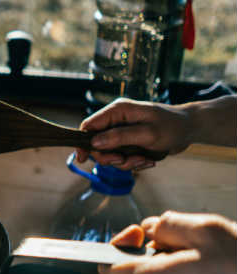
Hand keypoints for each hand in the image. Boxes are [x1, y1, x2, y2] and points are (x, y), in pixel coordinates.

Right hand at [75, 98, 191, 169]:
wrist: (191, 129)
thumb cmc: (172, 126)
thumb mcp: (147, 133)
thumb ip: (120, 137)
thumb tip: (95, 142)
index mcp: (118, 111)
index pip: (89, 125)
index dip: (83, 142)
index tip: (83, 158)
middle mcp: (116, 120)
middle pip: (97, 143)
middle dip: (111, 157)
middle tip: (125, 161)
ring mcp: (122, 131)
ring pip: (110, 153)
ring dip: (125, 162)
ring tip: (144, 160)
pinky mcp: (128, 141)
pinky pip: (121, 157)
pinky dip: (133, 163)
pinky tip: (148, 160)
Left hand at [99, 211, 236, 273]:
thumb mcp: (206, 230)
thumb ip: (169, 223)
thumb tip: (153, 228)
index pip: (109, 266)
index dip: (120, 243)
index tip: (141, 232)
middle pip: (140, 268)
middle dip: (160, 247)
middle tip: (193, 238)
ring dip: (183, 260)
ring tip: (216, 255)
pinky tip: (224, 270)